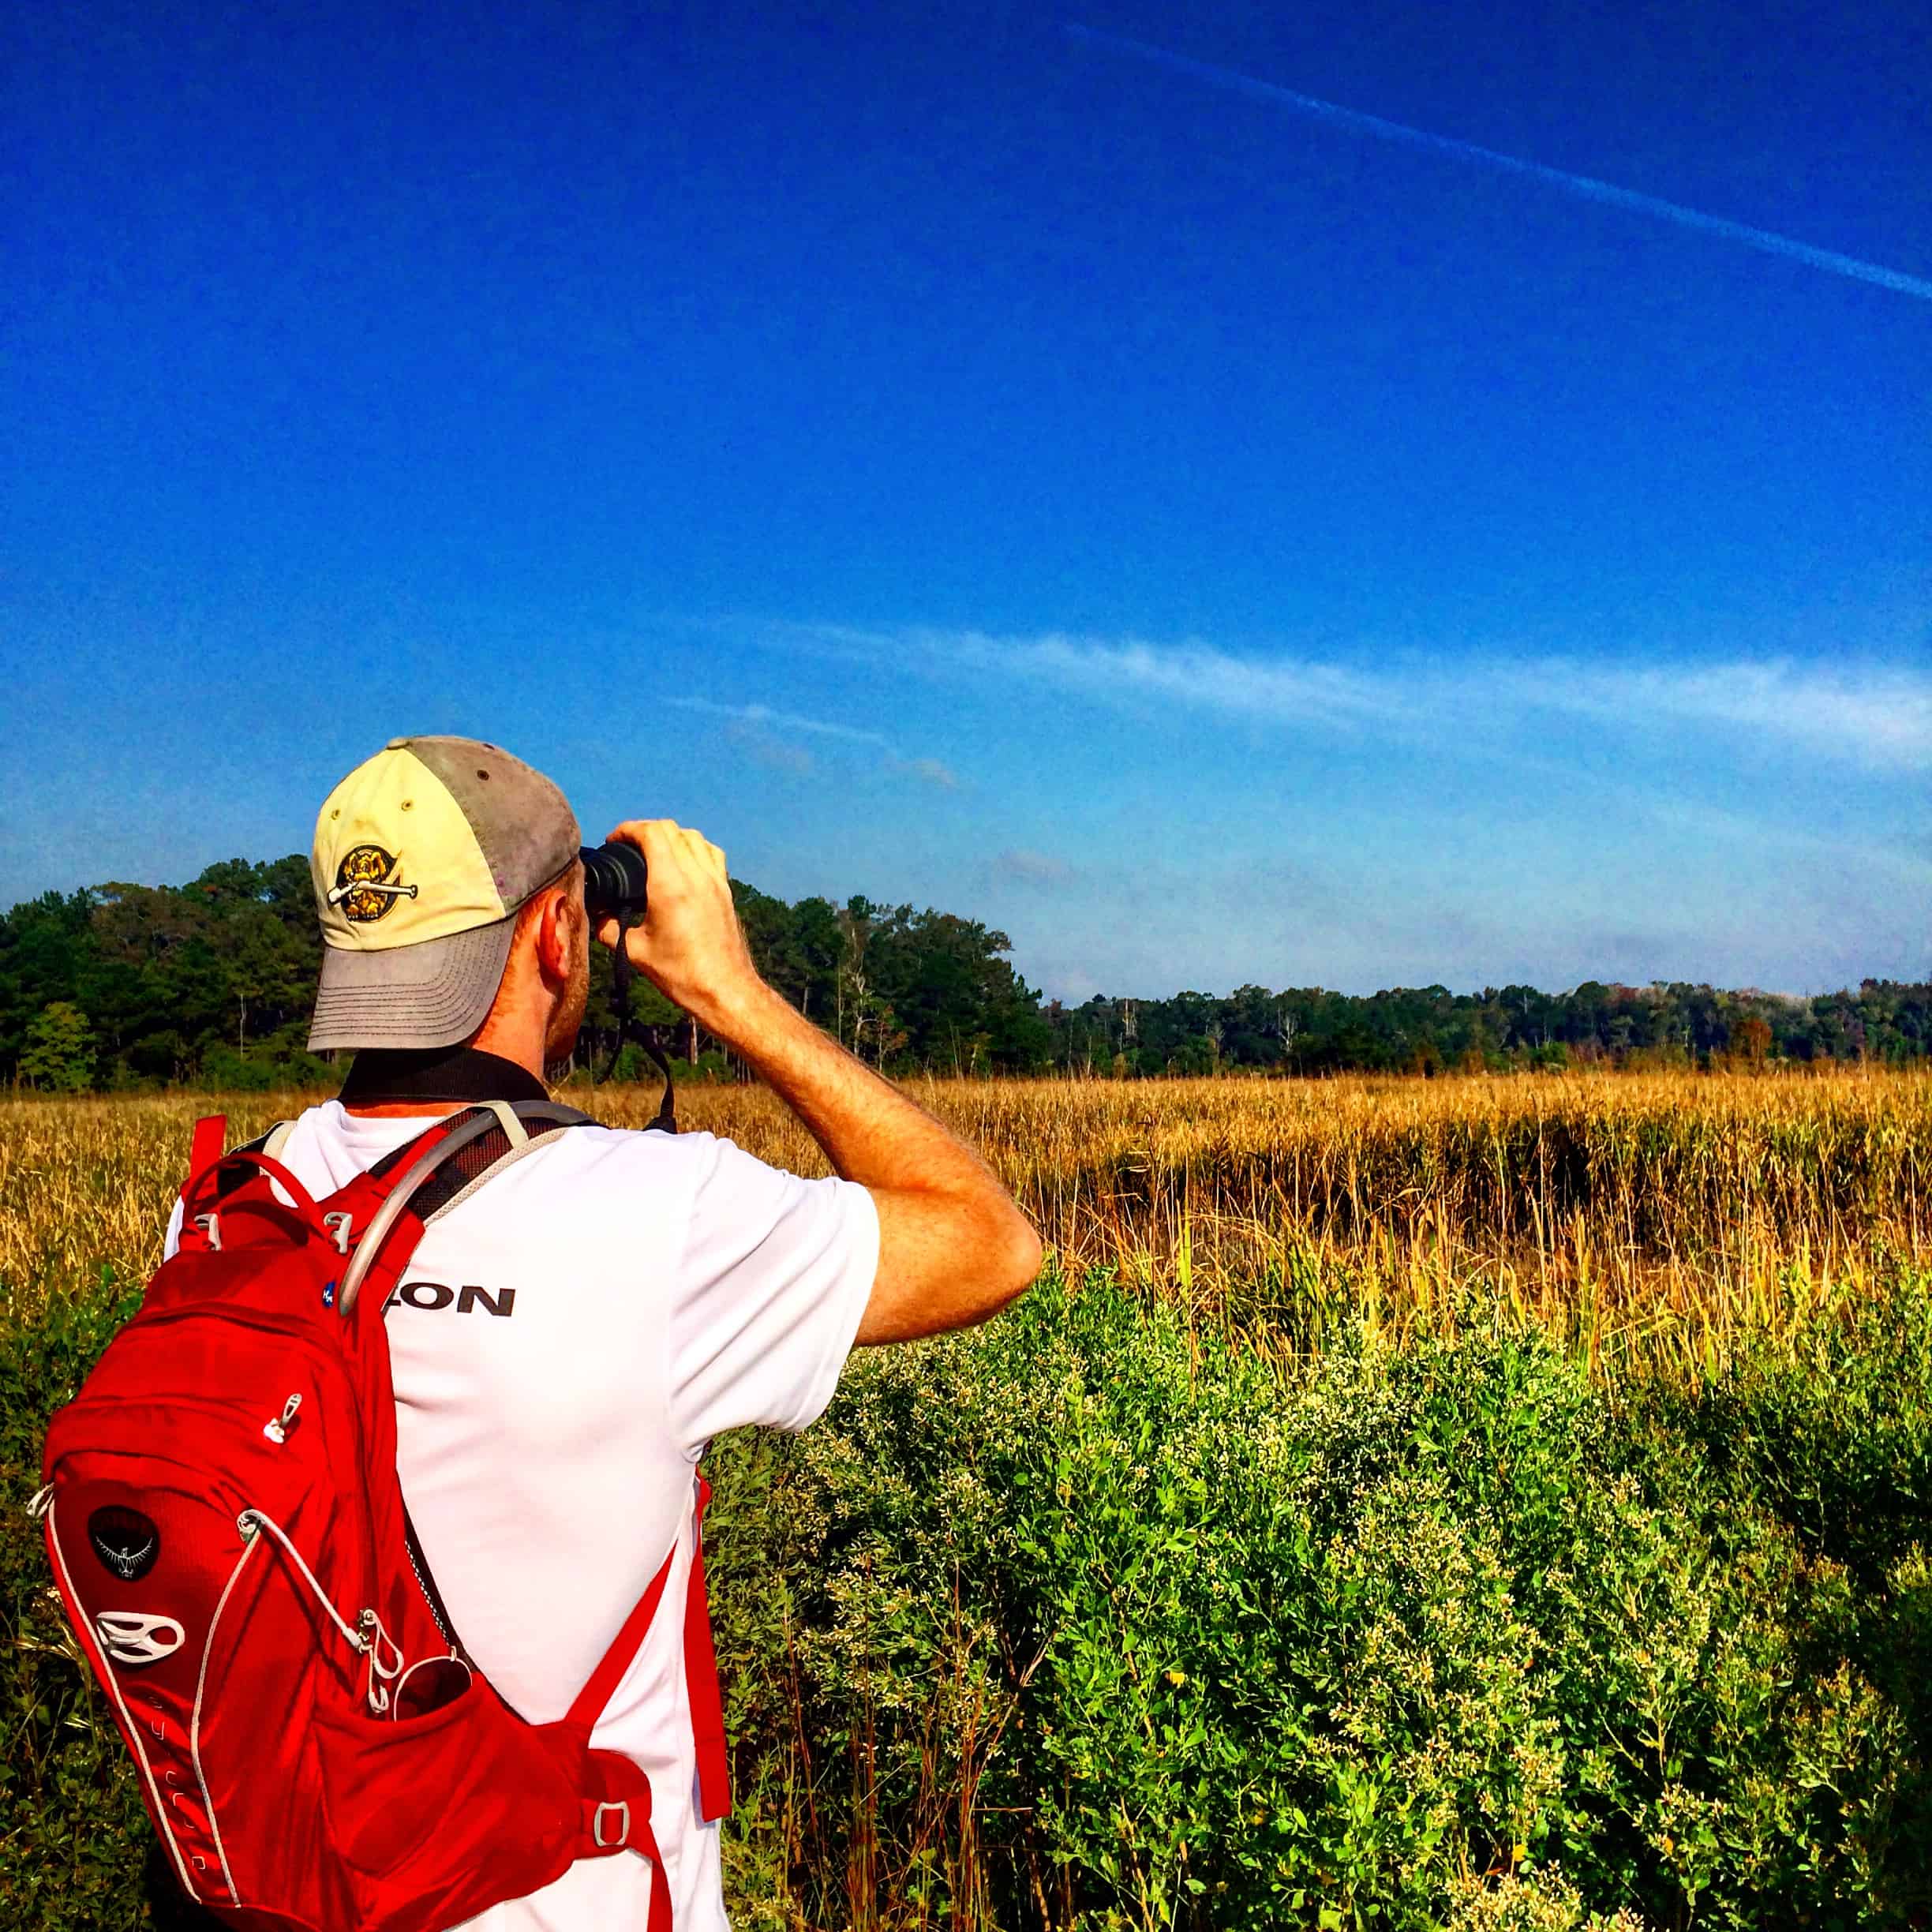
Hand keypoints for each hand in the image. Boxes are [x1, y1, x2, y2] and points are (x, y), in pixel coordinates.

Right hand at [596, 820, 765, 1028]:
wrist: (724, 989)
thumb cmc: (681, 973)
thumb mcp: (635, 951)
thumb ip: (610, 929)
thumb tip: (598, 917)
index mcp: (670, 885)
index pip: (651, 833)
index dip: (628, 829)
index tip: (614, 840)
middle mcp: (696, 876)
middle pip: (672, 829)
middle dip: (645, 830)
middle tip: (628, 846)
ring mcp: (715, 881)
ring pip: (694, 837)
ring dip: (671, 835)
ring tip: (654, 850)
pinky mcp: (726, 891)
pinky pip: (712, 854)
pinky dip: (695, 848)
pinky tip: (684, 863)